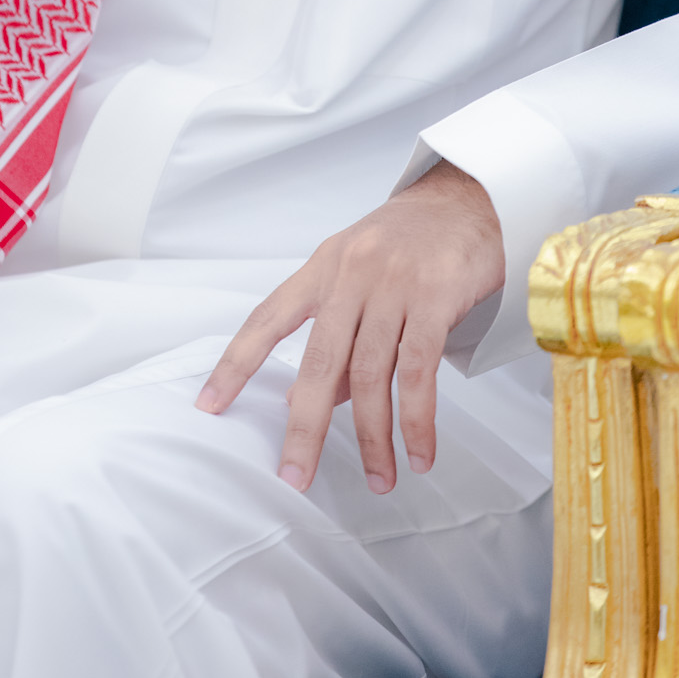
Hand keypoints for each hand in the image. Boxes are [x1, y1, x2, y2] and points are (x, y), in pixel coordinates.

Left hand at [196, 160, 504, 493]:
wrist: (469, 198)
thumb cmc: (410, 240)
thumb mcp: (360, 276)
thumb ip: (338, 335)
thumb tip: (315, 400)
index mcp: (322, 268)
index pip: (267, 319)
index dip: (235, 364)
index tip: (210, 405)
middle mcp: (350, 274)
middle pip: (318, 361)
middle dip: (304, 427)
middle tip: (295, 475)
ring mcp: (393, 284)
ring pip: (371, 374)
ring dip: (374, 437)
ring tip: (380, 479)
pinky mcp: (435, 296)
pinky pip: (420, 370)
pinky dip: (417, 420)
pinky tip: (419, 451)